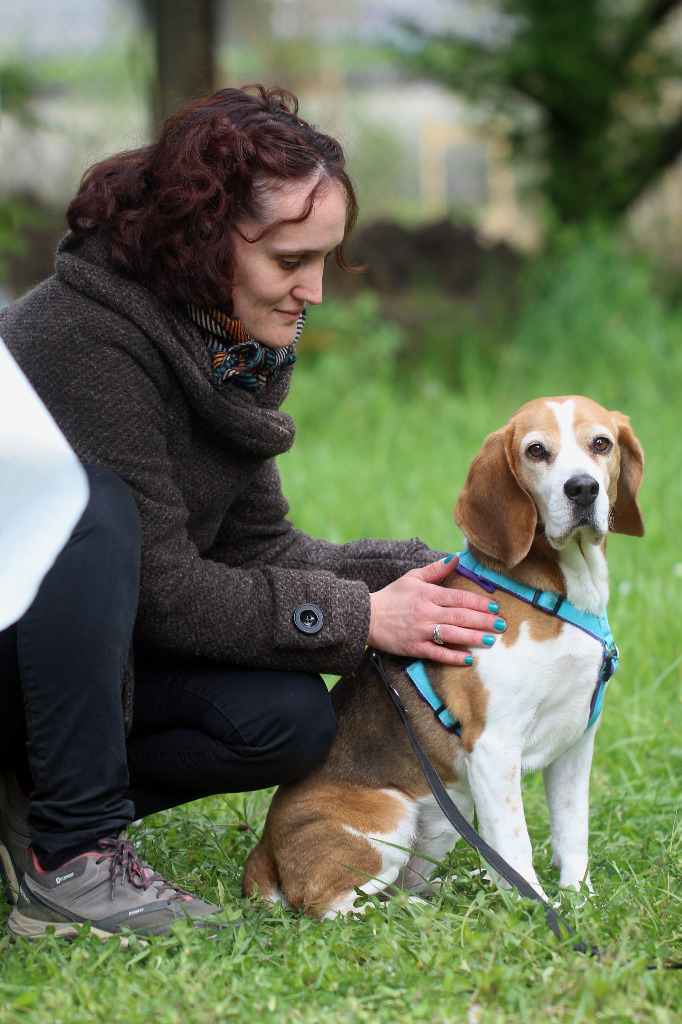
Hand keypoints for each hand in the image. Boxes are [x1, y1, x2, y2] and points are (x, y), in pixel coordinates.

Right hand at [368, 555, 504, 664]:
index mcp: (428, 593)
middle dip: (484, 620)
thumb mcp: (412, 577)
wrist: (366, 617)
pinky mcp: (414, 647)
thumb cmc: (392, 596)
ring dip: (474, 638)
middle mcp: (426, 612)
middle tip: (502, 625)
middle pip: (461, 616)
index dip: (479, 602)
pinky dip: (453, 656)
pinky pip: (438, 653)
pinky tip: (469, 659)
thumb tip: (457, 558)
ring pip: (453, 634)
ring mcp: (421, 631)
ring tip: (492, 640)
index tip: (495, 607)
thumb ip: (436, 569)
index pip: (459, 598)